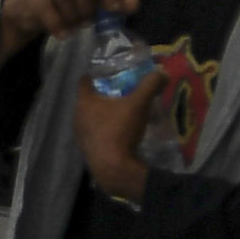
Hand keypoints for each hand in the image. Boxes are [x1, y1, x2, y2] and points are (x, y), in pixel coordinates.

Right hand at [0, 0, 127, 59]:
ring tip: (75, 28)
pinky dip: (57, 23)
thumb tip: (135, 4)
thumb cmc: (62, 5)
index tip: (114, 9)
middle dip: (87, 6)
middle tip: (88, 23)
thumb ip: (111, 1)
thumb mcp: (89, 2)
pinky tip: (63, 35)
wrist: (26, 12)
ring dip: (72, 15)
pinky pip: (47, 9)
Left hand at [68, 62, 179, 203]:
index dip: (96, 73)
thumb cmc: (120, 129)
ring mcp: (80, 135)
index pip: (84, 81)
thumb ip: (150, 84)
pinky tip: (121, 128)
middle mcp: (77, 117)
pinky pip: (97, 131)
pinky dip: (107, 126)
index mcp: (84, 102)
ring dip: (106, 111)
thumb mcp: (139, 103)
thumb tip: (162, 73)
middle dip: (105, 92)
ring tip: (124, 108)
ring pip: (92, 116)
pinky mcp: (87, 148)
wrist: (113, 167)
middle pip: (89, 99)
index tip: (110, 71)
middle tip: (122, 88)